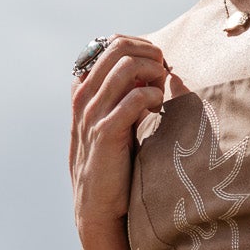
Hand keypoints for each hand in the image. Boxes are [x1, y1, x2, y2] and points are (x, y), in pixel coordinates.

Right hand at [69, 34, 186, 238]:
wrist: (97, 205)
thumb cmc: (113, 162)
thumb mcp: (114, 121)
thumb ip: (124, 95)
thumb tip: (154, 70)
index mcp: (84, 89)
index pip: (108, 44)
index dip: (139, 46)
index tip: (158, 63)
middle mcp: (84, 96)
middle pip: (117, 47)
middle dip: (149, 52)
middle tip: (165, 70)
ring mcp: (92, 114)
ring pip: (125, 67)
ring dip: (153, 71)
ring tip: (163, 88)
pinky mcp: (106, 133)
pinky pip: (134, 98)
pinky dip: (153, 96)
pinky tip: (158, 108)